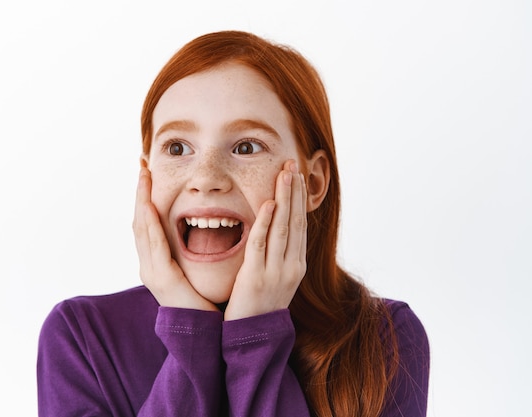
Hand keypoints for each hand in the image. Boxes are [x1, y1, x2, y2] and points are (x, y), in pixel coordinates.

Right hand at [133, 166, 216, 310]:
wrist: (202, 331)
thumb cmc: (201, 298)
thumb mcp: (193, 267)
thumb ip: (191, 248)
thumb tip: (202, 225)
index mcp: (156, 261)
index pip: (147, 222)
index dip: (145, 197)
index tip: (148, 173)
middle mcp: (149, 264)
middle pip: (139, 221)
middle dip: (140, 192)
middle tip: (142, 165)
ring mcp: (151, 272)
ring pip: (142, 229)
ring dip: (142, 200)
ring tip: (143, 177)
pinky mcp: (162, 279)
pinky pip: (154, 246)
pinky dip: (150, 225)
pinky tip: (149, 207)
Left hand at [224, 160, 306, 319]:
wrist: (254, 337)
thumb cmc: (261, 305)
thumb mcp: (276, 278)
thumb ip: (278, 255)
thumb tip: (277, 229)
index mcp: (296, 265)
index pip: (301, 225)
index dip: (299, 199)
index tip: (297, 176)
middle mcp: (291, 266)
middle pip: (296, 221)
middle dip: (294, 191)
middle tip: (293, 164)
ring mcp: (276, 273)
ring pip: (283, 228)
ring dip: (284, 199)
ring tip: (285, 174)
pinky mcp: (256, 278)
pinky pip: (262, 245)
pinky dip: (266, 223)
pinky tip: (269, 204)